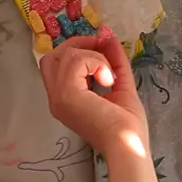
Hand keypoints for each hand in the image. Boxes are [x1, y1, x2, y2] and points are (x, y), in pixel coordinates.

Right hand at [39, 35, 147, 156]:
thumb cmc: (126, 126)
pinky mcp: (66, 94)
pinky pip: (76, 60)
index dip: (77, 50)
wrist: (128, 146)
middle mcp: (55, 98)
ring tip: (109, 77)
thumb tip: (108, 35)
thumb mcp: (120, 84)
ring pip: (66, 54)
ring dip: (94, 57)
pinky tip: (108, 81)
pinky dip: (96, 63)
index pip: (56, 64)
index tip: (102, 50)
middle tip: (103, 53)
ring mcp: (58, 96)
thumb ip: (113, 60)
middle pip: (53, 55)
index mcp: (64, 99)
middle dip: (79, 46)